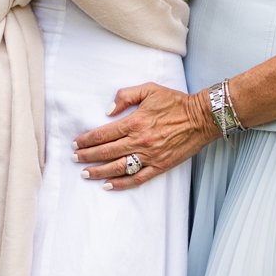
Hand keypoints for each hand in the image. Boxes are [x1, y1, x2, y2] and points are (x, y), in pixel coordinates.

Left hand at [72, 82, 216, 190]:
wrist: (201, 118)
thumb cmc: (175, 102)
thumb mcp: (149, 89)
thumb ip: (125, 96)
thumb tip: (108, 111)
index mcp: (135, 122)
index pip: (103, 134)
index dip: (87, 140)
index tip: (76, 143)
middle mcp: (139, 141)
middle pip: (106, 152)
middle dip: (87, 156)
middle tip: (75, 158)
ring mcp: (150, 156)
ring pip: (118, 168)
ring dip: (99, 172)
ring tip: (85, 174)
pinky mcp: (160, 166)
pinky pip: (137, 178)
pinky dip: (121, 184)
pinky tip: (108, 185)